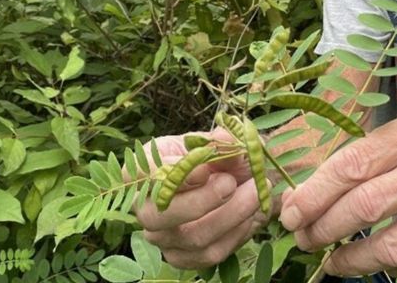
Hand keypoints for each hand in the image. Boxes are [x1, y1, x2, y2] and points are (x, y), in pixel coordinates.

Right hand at [135, 129, 273, 268]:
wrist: (233, 183)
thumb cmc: (214, 159)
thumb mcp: (215, 144)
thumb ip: (219, 142)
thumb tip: (224, 138)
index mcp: (140, 172)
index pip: (144, 175)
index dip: (172, 173)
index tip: (205, 167)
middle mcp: (145, 209)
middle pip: (161, 216)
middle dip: (202, 200)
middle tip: (231, 183)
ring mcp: (162, 238)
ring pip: (193, 237)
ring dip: (231, 214)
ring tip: (256, 192)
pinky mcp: (184, 258)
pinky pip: (211, 253)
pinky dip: (236, 233)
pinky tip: (250, 214)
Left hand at [278, 112, 396, 282]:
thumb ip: (352, 168)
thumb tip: (293, 202)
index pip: (354, 163)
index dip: (314, 194)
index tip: (290, 215)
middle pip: (368, 205)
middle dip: (325, 228)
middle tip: (305, 240)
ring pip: (392, 247)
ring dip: (352, 260)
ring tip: (335, 261)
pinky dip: (395, 272)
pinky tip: (381, 263)